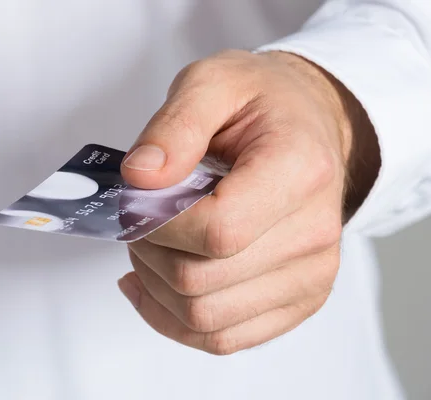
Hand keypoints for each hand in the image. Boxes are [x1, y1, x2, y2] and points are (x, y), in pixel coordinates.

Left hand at [117, 50, 378, 354]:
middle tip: (135, 219)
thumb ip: (174, 126)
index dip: (155, 224)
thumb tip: (139, 179)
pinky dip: (174, 320)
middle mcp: (315, 233)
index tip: (132, 202)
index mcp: (299, 170)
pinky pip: (223, 338)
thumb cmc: (262, 103)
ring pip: (206, 319)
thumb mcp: (212, 82)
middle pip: (202, 281)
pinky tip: (152, 285)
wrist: (310, 126)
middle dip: (147, 252)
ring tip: (147, 246)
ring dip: (155, 287)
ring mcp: (310, 276)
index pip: (216, 230)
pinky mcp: (297, 301)